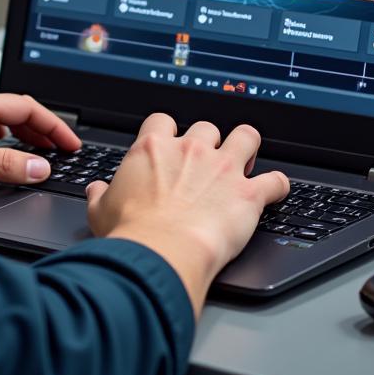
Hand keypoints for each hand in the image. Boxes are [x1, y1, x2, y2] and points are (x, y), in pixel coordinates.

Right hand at [86, 113, 288, 317]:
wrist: (161, 254)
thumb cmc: (131, 234)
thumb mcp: (101, 211)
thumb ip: (100, 195)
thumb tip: (96, 191)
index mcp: (153, 148)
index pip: (163, 120)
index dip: (168, 132)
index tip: (169, 145)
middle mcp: (191, 150)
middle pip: (206, 126)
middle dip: (208, 142)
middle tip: (206, 163)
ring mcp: (223, 168)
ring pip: (246, 136)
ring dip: (248, 147)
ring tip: (246, 159)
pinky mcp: (248, 194)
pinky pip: (275, 180)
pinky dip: (277, 186)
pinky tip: (275, 191)